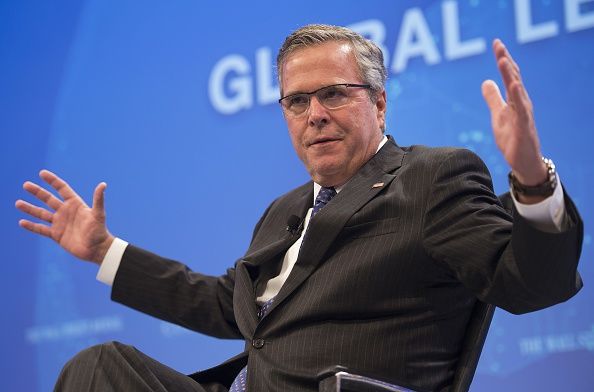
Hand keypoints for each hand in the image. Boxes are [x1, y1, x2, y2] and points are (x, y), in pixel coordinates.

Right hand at [15, 170, 113, 263]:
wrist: (97, 249)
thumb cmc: (99, 230)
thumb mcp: (98, 214)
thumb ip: (98, 199)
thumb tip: (103, 184)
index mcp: (75, 204)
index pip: (62, 189)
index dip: (53, 181)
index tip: (42, 173)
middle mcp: (66, 212)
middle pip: (48, 199)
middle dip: (37, 192)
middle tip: (25, 185)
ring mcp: (60, 223)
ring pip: (42, 213)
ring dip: (30, 208)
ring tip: (18, 203)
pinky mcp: (56, 235)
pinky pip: (41, 229)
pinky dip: (32, 226)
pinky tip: (22, 222)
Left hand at [482, 39, 547, 201]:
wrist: (523, 162)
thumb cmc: (513, 138)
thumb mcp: (498, 115)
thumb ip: (493, 98)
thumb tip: (486, 81)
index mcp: (514, 100)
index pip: (509, 75)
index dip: (503, 59)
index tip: (497, 43)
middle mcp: (521, 103)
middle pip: (514, 78)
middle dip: (506, 61)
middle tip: (499, 45)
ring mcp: (524, 115)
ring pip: (518, 91)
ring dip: (511, 75)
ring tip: (503, 60)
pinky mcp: (524, 127)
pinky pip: (521, 110)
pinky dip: (518, 97)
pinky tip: (514, 86)